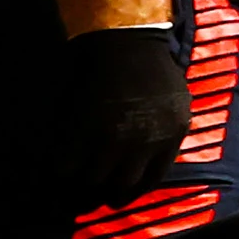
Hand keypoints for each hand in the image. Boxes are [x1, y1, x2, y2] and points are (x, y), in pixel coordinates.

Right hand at [55, 28, 185, 200]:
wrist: (126, 44)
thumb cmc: (155, 69)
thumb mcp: (179, 103)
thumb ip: (169, 132)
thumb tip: (155, 158)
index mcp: (170, 137)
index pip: (151, 180)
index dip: (133, 191)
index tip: (120, 194)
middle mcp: (142, 144)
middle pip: (120, 185)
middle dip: (106, 192)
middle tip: (94, 191)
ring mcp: (110, 140)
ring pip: (92, 178)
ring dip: (83, 179)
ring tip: (76, 175)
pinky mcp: (81, 131)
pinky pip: (65, 165)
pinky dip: (61, 168)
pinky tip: (60, 162)